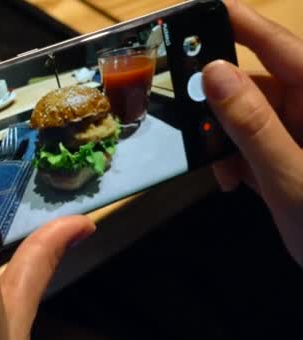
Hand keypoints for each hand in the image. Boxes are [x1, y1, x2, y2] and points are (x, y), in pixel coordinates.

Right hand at [203, 0, 302, 265]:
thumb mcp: (290, 176)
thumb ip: (254, 124)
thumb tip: (213, 72)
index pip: (281, 47)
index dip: (241, 24)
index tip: (201, 9)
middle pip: (253, 86)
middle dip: (218, 108)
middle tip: (188, 124)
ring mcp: (299, 133)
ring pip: (245, 119)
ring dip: (224, 143)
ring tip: (222, 172)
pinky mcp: (289, 155)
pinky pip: (251, 143)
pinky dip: (234, 160)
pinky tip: (233, 181)